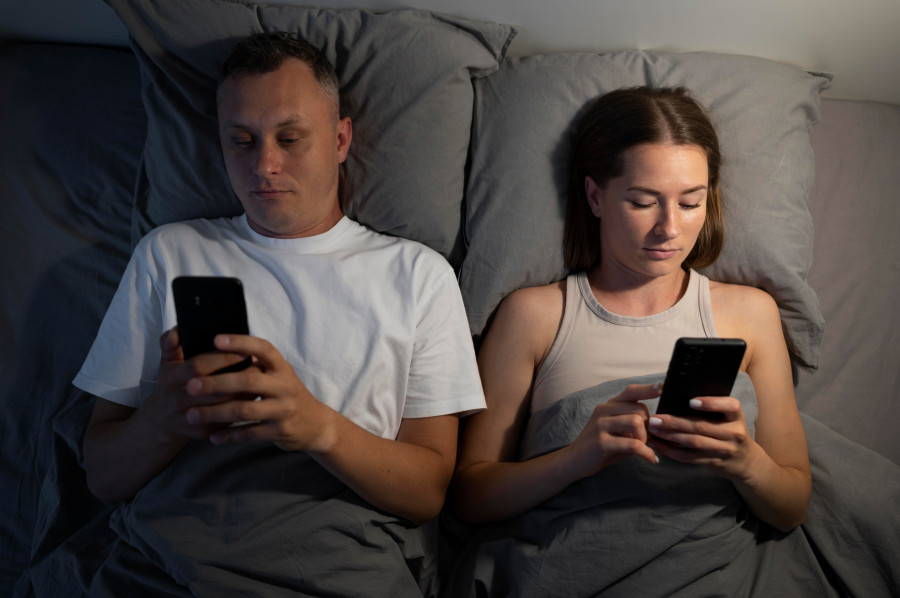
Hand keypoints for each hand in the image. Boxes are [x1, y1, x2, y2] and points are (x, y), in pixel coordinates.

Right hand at [137, 327, 255, 442]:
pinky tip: (254, 396)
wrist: (161, 420)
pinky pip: (226, 420)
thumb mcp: (166, 362)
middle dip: (238, 376)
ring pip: (223, 406)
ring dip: (244, 393)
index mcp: (171, 379)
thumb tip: (177, 330)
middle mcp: (178, 400)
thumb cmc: (170, 384)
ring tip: (261, 380)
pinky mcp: (201, 432)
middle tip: (259, 365)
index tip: (243, 350)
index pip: (199, 366)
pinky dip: (241, 408)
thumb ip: (170, 343)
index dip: (222, 358)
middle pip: (214, 388)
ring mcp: (190, 418)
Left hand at [181, 334, 335, 451]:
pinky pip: (250, 434)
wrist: (315, 424)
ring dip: (216, 413)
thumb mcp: (280, 375)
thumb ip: (258, 365)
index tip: (216, 339)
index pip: (263, 348)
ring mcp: (283, 410)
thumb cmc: (288, 394)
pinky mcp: (280, 431)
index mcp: (282, 368)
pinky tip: (213, 436)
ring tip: (192, 414)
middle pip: (248, 381)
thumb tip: (221, 348)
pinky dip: (229, 435)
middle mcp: (285, 386)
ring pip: (245, 410)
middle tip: (190, 386)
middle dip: (216, 383)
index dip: (240, 342)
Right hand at [563, 383, 660, 478]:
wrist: (574, 461)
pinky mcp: (601, 442)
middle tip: (647, 441)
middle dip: (649, 426)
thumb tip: (657, 423)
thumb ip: (632, 423)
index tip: (663, 387)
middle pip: (639, 409)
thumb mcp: (615, 430)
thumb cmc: (600, 446)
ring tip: (643, 448)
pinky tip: (650, 458)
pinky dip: (646, 452)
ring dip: (645, 437)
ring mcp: (601, 425)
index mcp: (609, 406)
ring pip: (635, 422)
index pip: (630, 391)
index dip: (647, 389)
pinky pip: (632, 444)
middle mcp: (604, 410)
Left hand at [647, 396, 758, 479]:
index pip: (729, 406)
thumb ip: (713, 409)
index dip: (710, 403)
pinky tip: (658, 444)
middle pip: (701, 426)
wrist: (746, 461)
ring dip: (670, 436)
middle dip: (675, 422)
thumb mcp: (730, 418)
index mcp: (736, 416)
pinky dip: (671, 451)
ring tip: (653, 429)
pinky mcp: (714, 462)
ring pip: (693, 442)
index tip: (690, 401)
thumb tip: (679, 398)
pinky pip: (689, 457)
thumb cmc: (730, 430)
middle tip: (655, 418)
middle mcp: (734, 433)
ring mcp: (724, 450)